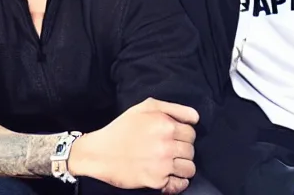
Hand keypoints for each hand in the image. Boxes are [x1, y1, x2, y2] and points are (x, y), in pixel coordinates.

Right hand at [71, 98, 197, 190]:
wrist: (98, 153)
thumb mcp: (147, 107)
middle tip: (174, 150)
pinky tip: (174, 178)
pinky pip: (178, 185)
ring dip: (184, 166)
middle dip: (184, 150)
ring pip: (189, 168)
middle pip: (191, 150)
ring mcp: (162, 166)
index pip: (192, 133)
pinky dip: (180, 183)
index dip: (185, 135)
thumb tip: (195, 118)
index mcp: (167, 126)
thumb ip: (174, 108)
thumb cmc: (122, 128)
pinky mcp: (155, 182)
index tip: (178, 138)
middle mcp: (167, 146)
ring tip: (175, 164)